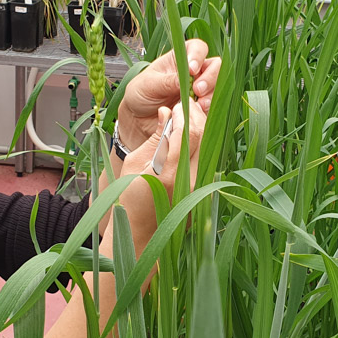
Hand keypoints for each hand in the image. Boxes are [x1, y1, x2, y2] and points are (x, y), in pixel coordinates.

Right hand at [113, 101, 206, 246]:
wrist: (140, 234)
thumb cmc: (129, 200)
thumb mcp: (134, 164)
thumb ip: (154, 138)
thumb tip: (166, 112)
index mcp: (169, 175)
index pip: (187, 133)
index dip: (184, 113)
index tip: (177, 103)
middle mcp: (190, 182)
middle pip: (203, 137)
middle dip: (195, 116)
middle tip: (185, 105)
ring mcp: (200, 188)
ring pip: (208, 147)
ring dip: (200, 129)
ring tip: (187, 118)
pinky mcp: (204, 191)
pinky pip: (206, 160)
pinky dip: (200, 144)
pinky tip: (190, 136)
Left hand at [116, 40, 219, 150]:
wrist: (138, 120)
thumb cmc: (140, 95)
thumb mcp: (148, 85)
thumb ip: (166, 82)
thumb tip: (183, 80)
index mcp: (179, 59)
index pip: (197, 48)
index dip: (198, 55)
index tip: (191, 69)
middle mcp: (193, 73)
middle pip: (214, 66)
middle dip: (210, 77)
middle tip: (197, 90)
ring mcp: (199, 90)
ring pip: (217, 86)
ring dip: (211, 94)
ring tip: (198, 105)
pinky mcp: (200, 107)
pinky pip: (212, 106)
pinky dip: (208, 109)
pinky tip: (197, 113)